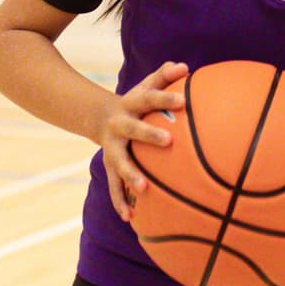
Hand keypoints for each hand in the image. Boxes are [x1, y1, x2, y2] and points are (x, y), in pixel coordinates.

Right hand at [94, 61, 188, 221]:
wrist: (99, 117)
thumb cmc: (136, 102)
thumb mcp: (146, 86)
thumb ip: (164, 76)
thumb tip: (186, 67)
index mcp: (131, 104)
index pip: (150, 98)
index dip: (166, 98)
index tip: (184, 101)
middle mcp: (119, 126)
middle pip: (134, 129)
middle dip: (149, 134)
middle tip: (169, 140)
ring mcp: (112, 148)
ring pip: (120, 163)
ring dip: (131, 175)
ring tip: (144, 189)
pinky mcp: (109, 167)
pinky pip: (114, 187)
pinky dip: (120, 202)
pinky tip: (130, 218)